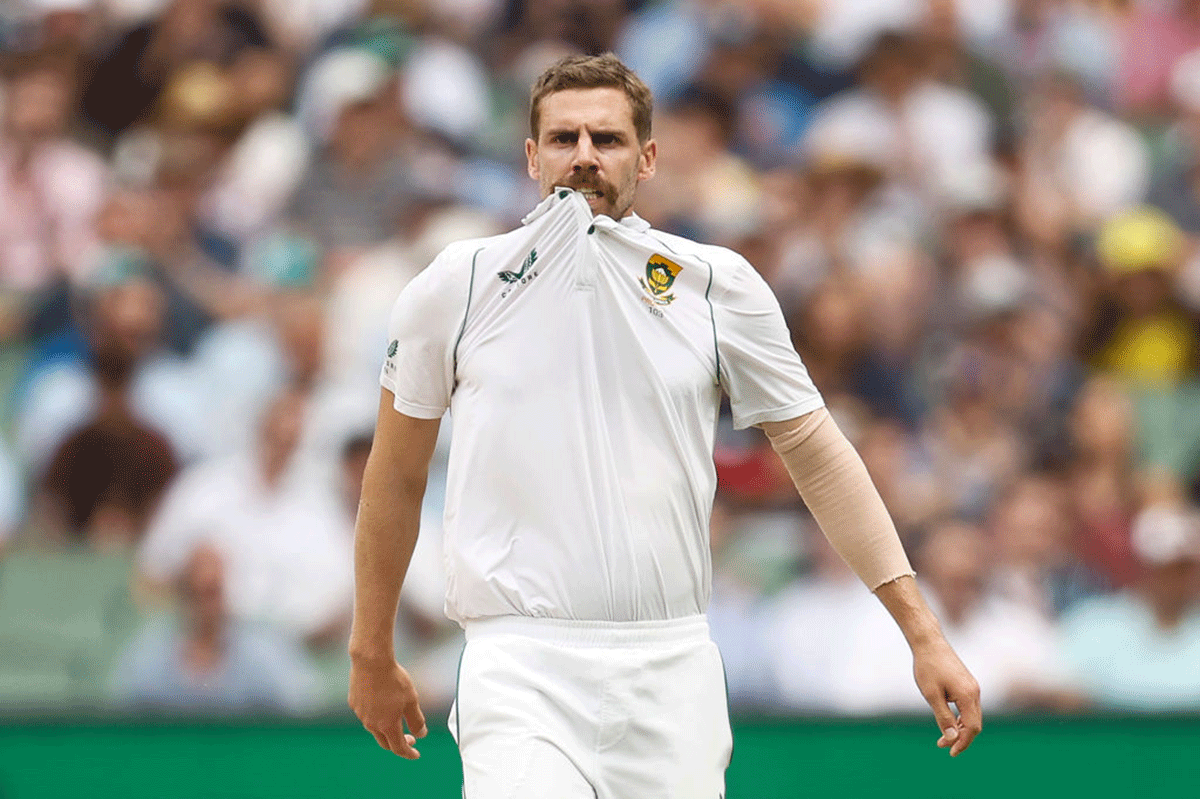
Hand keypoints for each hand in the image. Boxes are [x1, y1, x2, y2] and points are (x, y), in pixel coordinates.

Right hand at [349, 657, 428, 758]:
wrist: (371, 661)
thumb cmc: (394, 679)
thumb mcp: (411, 700)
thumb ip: (416, 720)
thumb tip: (421, 735)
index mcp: (387, 725)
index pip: (399, 747)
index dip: (409, 753)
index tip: (416, 754)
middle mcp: (371, 723)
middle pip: (385, 742)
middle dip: (398, 744)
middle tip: (410, 739)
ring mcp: (360, 714)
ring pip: (374, 728)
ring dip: (386, 729)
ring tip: (397, 719)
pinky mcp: (354, 703)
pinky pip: (366, 715)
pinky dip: (376, 716)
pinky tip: (382, 705)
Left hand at [911, 637, 981, 756]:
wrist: (929, 642)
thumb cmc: (927, 667)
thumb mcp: (931, 695)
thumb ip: (943, 717)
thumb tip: (952, 738)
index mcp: (968, 695)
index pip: (972, 727)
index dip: (962, 742)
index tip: (950, 752)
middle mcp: (975, 691)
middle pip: (974, 723)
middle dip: (961, 737)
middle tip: (942, 745)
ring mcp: (972, 686)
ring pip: (972, 715)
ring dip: (960, 727)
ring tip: (943, 736)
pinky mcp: (967, 683)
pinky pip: (968, 706)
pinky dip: (960, 716)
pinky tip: (949, 720)